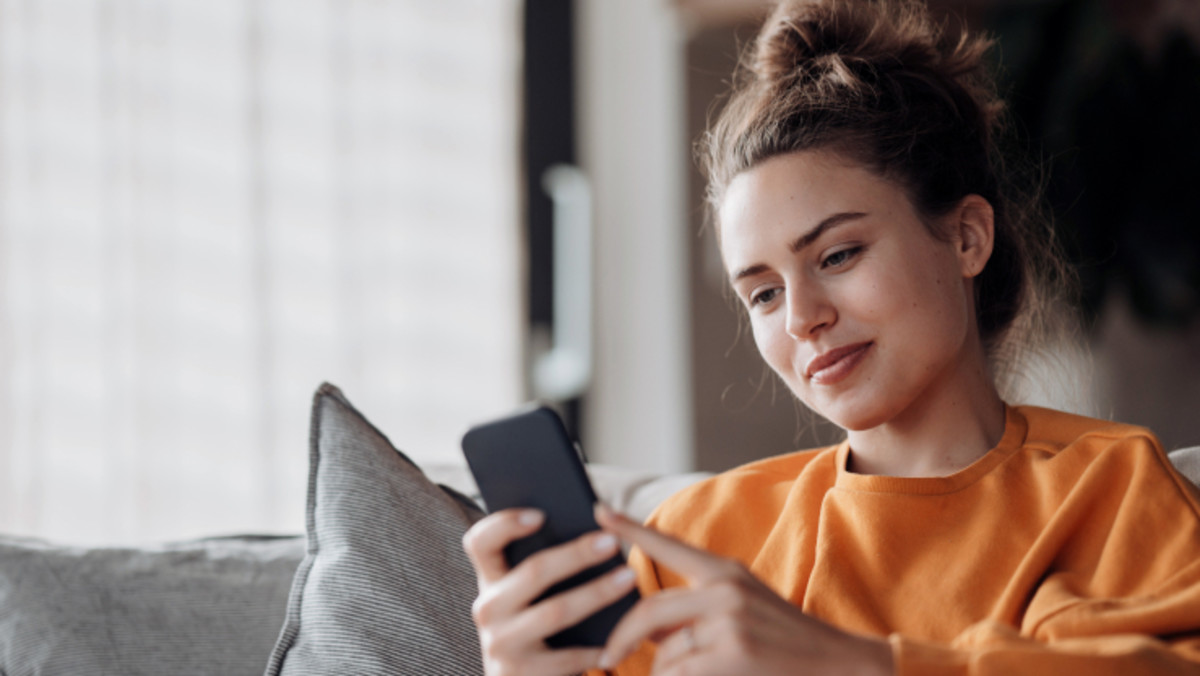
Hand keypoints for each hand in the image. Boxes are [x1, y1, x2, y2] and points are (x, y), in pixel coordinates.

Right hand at [462, 508, 639, 675]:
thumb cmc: (536, 629)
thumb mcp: (528, 598)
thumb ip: (542, 568)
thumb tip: (593, 530)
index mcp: (489, 581)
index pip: (480, 542)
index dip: (504, 524)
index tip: (541, 514)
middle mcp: (487, 609)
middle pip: (532, 571)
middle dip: (577, 554)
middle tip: (612, 541)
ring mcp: (500, 644)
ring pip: (555, 611)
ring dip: (598, 593)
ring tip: (630, 578)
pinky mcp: (519, 675)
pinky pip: (568, 657)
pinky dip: (600, 646)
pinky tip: (628, 637)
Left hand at [596, 506, 893, 675]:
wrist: (838, 663)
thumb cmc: (783, 641)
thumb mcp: (743, 607)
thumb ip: (697, 607)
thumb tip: (647, 630)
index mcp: (725, 571)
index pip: (667, 546)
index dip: (629, 528)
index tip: (598, 510)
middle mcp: (725, 589)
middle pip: (648, 611)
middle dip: (621, 640)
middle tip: (603, 659)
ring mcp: (730, 622)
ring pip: (664, 652)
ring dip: (662, 672)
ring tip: (690, 674)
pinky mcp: (733, 653)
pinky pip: (677, 673)